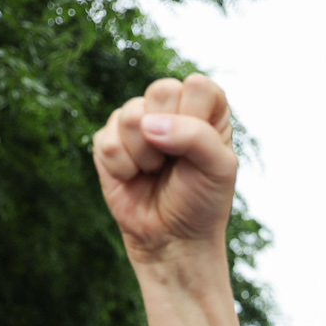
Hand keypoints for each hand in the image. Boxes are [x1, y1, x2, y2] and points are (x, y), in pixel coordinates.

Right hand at [91, 75, 237, 264]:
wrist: (173, 239)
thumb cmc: (203, 201)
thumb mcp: (219, 168)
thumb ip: (195, 135)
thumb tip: (147, 125)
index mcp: (205, 108)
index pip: (198, 86)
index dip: (196, 119)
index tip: (201, 151)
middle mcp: (170, 108)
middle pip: (161, 90)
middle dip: (169, 135)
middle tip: (175, 161)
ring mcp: (136, 123)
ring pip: (130, 116)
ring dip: (145, 156)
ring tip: (156, 172)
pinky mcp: (108, 141)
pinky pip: (107, 142)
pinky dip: (123, 169)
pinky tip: (134, 178)